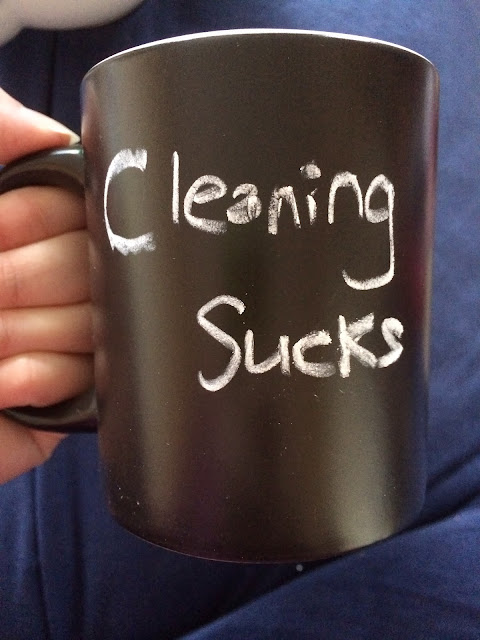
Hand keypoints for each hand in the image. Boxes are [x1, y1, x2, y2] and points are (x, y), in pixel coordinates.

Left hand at [0, 88, 92, 482]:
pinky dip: (37, 375)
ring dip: (21, 330)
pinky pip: (82, 377)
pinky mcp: (57, 392)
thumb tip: (47, 131)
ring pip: (94, 322)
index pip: (76, 209)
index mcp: (18, 224)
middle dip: (20, 279)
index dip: (31, 219)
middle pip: (91, 266)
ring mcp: (54, 333)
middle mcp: (43, 275)